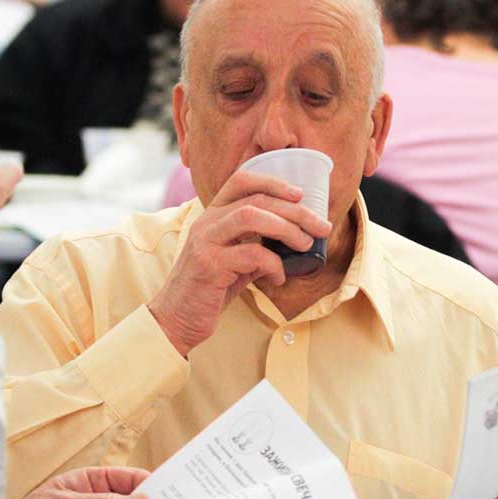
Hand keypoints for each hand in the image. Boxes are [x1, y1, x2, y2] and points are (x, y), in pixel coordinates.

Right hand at [147, 170, 331, 357]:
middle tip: (321, 227)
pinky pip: (251, 254)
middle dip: (295, 211)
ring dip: (286, 228)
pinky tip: (279, 278)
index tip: (300, 194)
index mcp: (213, 215)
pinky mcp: (209, 264)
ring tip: (306, 244)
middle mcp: (207, 221)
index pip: (241, 180)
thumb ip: (256, 243)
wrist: (177, 318)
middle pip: (256, 199)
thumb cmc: (211, 289)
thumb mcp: (235, 259)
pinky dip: (274, 264)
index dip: (273, 181)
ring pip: (251, 215)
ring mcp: (206, 241)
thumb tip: (296, 237)